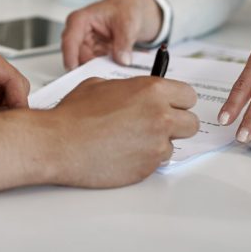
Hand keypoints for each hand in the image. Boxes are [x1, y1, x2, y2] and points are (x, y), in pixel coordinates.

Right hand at [0, 76, 198, 197]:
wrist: (59, 143)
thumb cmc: (74, 113)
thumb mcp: (101, 84)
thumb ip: (129, 88)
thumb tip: (137, 93)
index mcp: (151, 90)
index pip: (188, 95)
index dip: (177, 100)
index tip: (169, 104)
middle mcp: (159, 115)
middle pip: (191, 123)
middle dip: (176, 123)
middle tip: (155, 123)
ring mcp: (155, 144)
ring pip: (174, 144)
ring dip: (159, 142)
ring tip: (131, 138)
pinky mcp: (148, 167)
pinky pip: (157, 162)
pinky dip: (145, 158)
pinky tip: (123, 151)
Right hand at [62, 0, 162, 69]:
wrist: (136, 10)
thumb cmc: (126, 7)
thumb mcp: (128, 22)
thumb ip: (124, 42)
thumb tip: (122, 60)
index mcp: (81, 19)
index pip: (70, 39)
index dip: (69, 56)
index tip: (74, 70)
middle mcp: (80, 33)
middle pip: (76, 56)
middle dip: (88, 68)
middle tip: (101, 76)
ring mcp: (87, 44)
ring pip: (86, 64)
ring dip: (98, 70)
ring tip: (112, 72)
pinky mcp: (96, 53)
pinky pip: (96, 66)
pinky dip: (105, 69)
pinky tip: (115, 69)